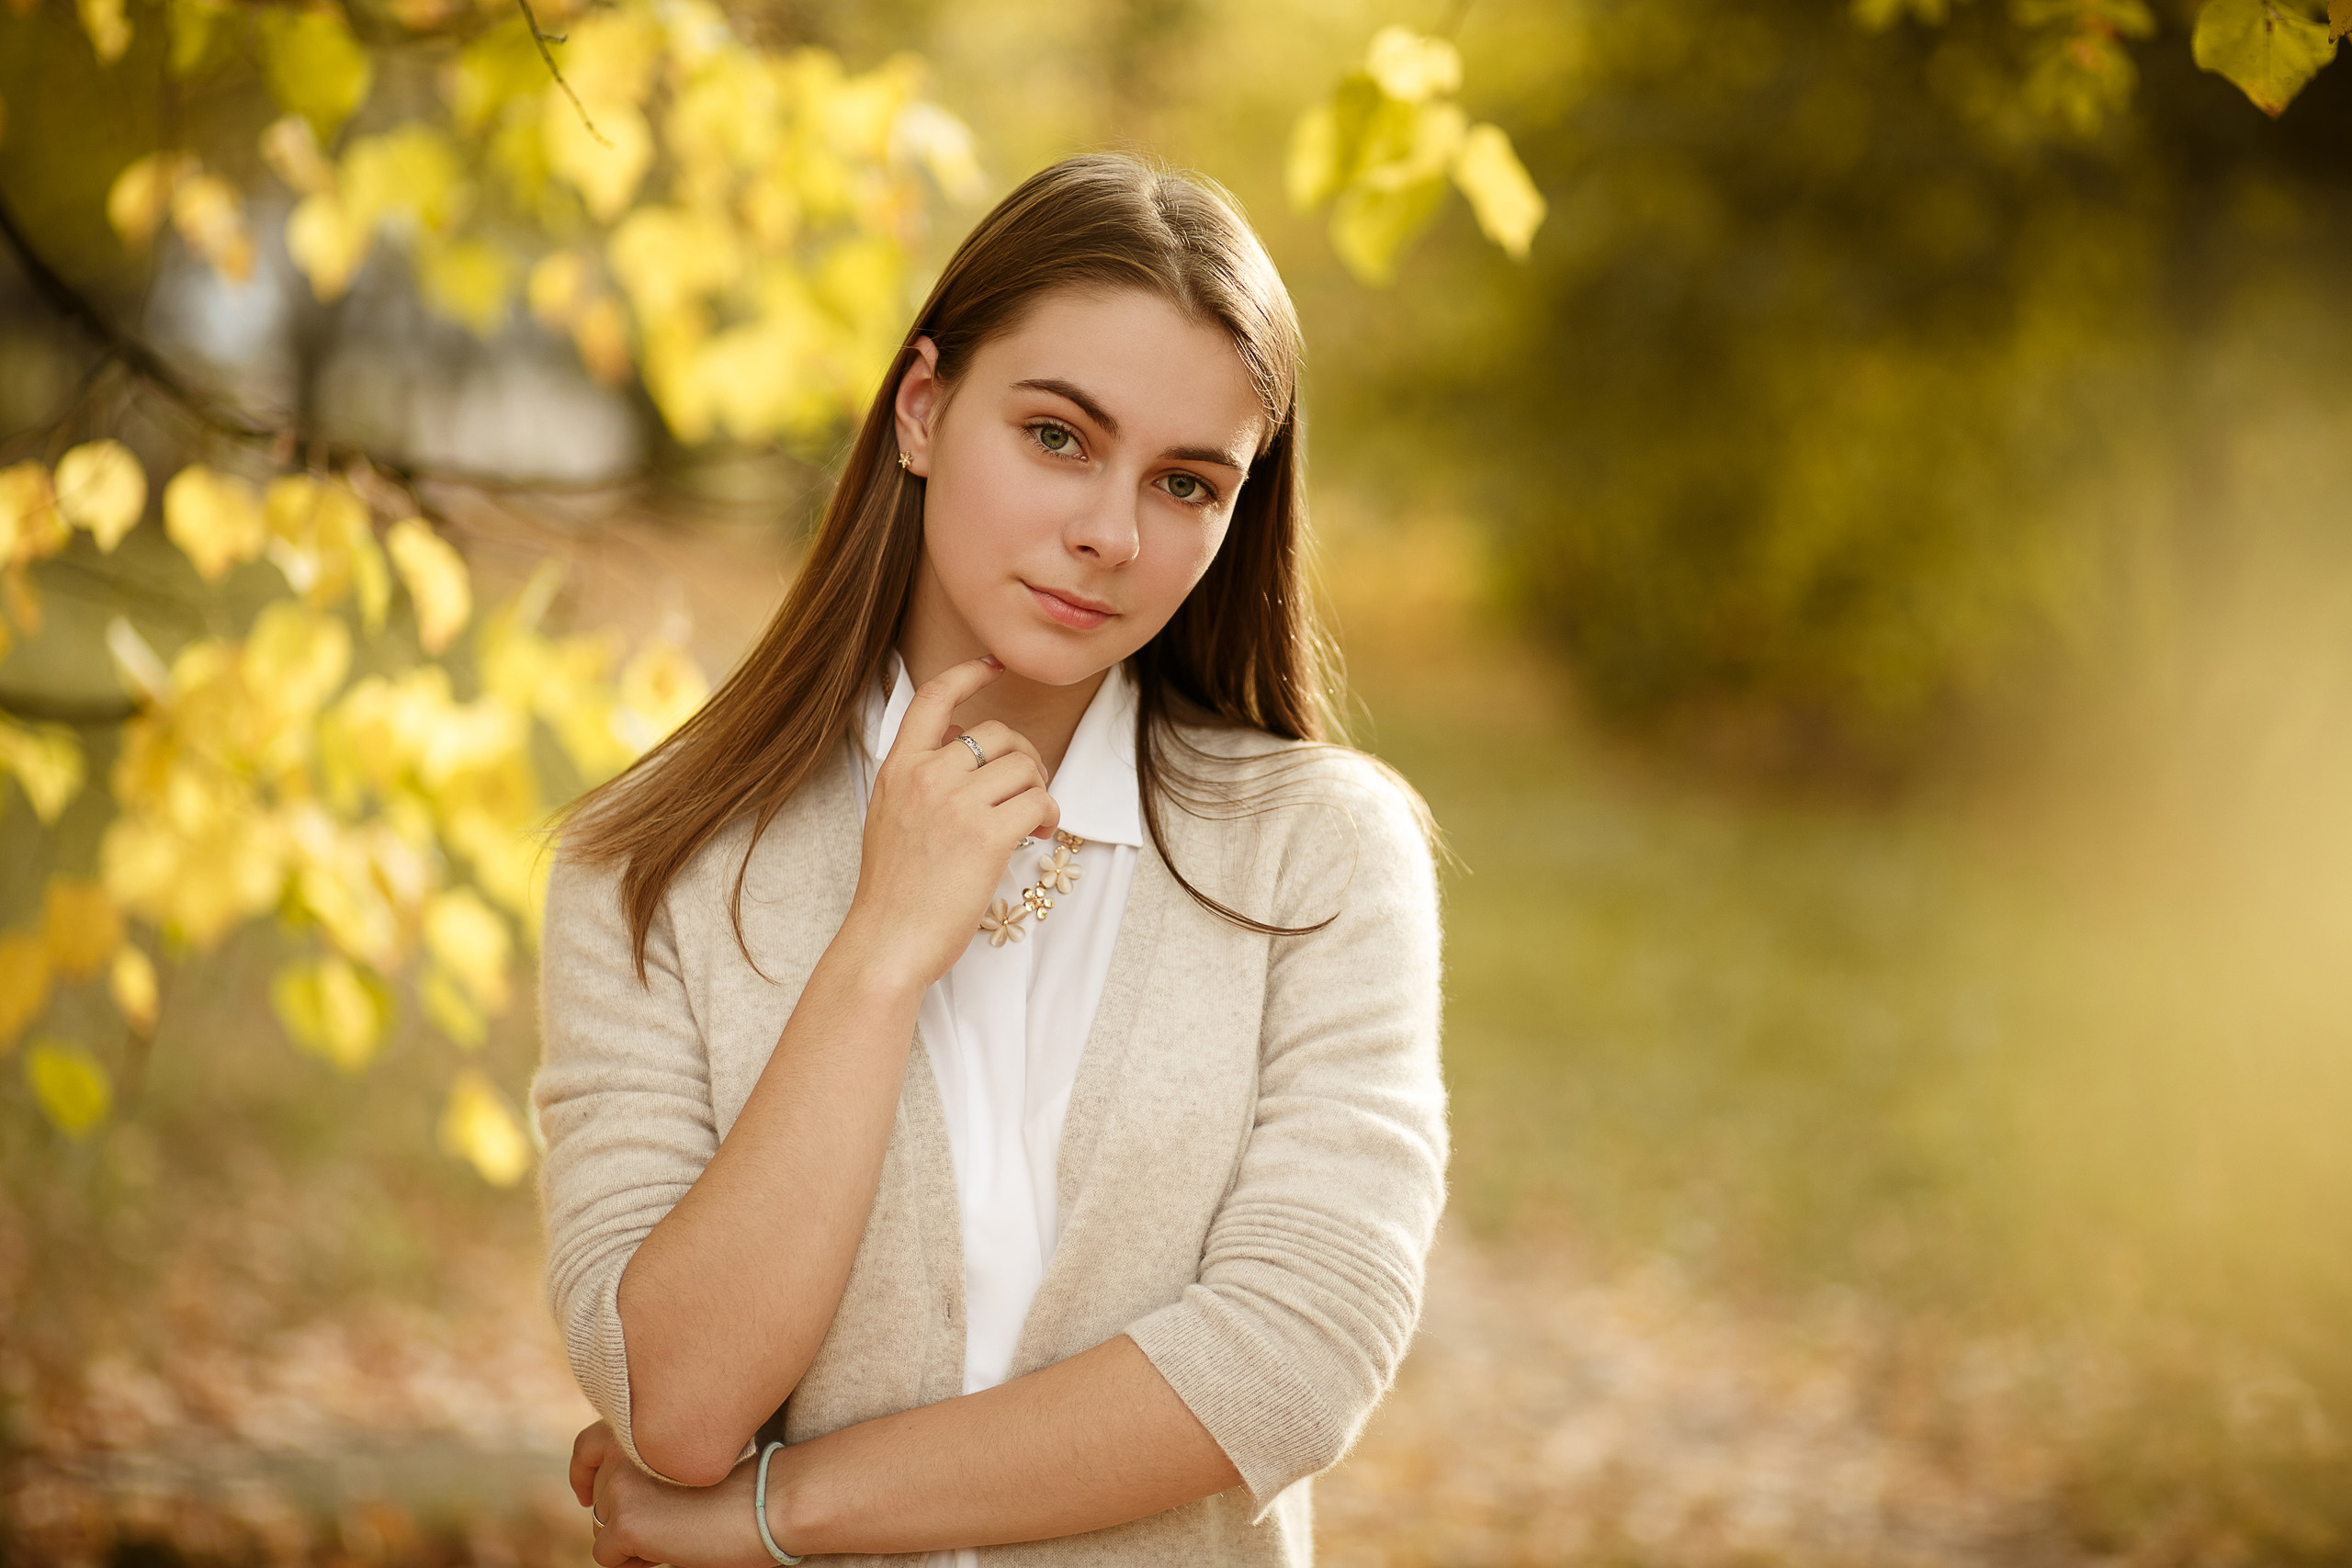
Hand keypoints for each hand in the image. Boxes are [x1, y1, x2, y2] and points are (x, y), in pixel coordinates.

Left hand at [572, 1420, 776, 1567]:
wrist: (770, 1500)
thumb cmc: (742, 1481)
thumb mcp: (683, 1457)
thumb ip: (646, 1459)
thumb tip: (603, 1494)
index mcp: (639, 1425)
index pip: (587, 1445)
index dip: (583, 1473)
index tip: (585, 1495)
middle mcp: (621, 1448)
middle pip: (597, 1495)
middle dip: (625, 1514)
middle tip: (670, 1519)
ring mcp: (619, 1485)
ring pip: (601, 1526)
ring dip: (632, 1537)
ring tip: (678, 1528)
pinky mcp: (625, 1522)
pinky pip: (607, 1555)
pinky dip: (635, 1561)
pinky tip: (670, 1548)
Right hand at [840, 655, 1058, 990]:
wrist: (887, 942)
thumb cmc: (893, 891)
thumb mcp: (889, 817)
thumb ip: (919, 779)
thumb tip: (962, 747)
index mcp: (898, 769)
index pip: (933, 698)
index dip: (969, 674)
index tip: (995, 664)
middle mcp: (925, 776)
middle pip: (998, 733)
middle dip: (1024, 756)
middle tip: (1027, 788)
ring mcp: (955, 804)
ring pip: (1024, 766)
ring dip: (1040, 789)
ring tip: (1035, 818)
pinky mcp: (986, 836)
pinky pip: (1038, 801)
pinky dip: (1050, 814)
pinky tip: (1041, 833)